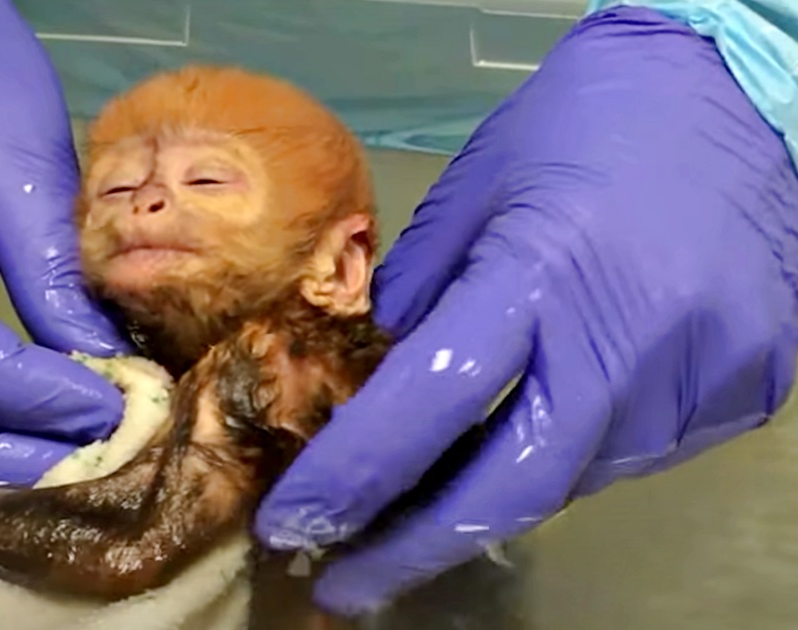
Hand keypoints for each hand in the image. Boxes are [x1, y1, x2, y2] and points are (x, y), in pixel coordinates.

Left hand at [254, 5, 797, 615]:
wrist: (739, 93)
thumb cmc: (586, 122)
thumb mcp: (474, 187)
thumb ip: (421, 293)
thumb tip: (380, 379)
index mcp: (543, 270)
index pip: (431, 402)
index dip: (355, 475)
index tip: (292, 521)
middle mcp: (629, 339)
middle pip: (510, 486)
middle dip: (414, 548)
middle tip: (347, 584)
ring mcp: (701, 374)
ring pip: (573, 479)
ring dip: (488, 500)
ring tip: (424, 508)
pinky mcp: (748, 389)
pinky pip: (634, 452)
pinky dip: (565, 460)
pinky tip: (527, 445)